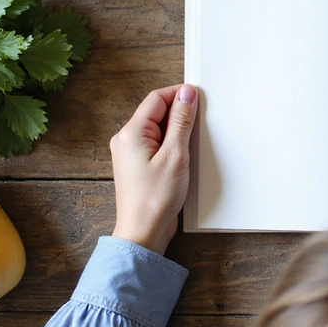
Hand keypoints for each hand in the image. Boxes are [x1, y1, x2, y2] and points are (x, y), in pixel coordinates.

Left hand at [110, 84, 197, 253]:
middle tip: (201, 123)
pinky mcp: (139, 165)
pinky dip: (173, 144)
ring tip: (193, 143)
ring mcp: (131, 153)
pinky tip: (185, 155)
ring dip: (178, 131)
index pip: (156, 99)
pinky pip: (157, 144)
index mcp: (131, 133)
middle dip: (180, 113)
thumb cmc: (155, 198)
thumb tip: (187, 93)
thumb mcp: (176, 155)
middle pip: (156, 112)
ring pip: (158, 129)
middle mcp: (126, 140)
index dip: (179, 94)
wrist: (143, 233)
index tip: (200, 98)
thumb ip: (181, 121)